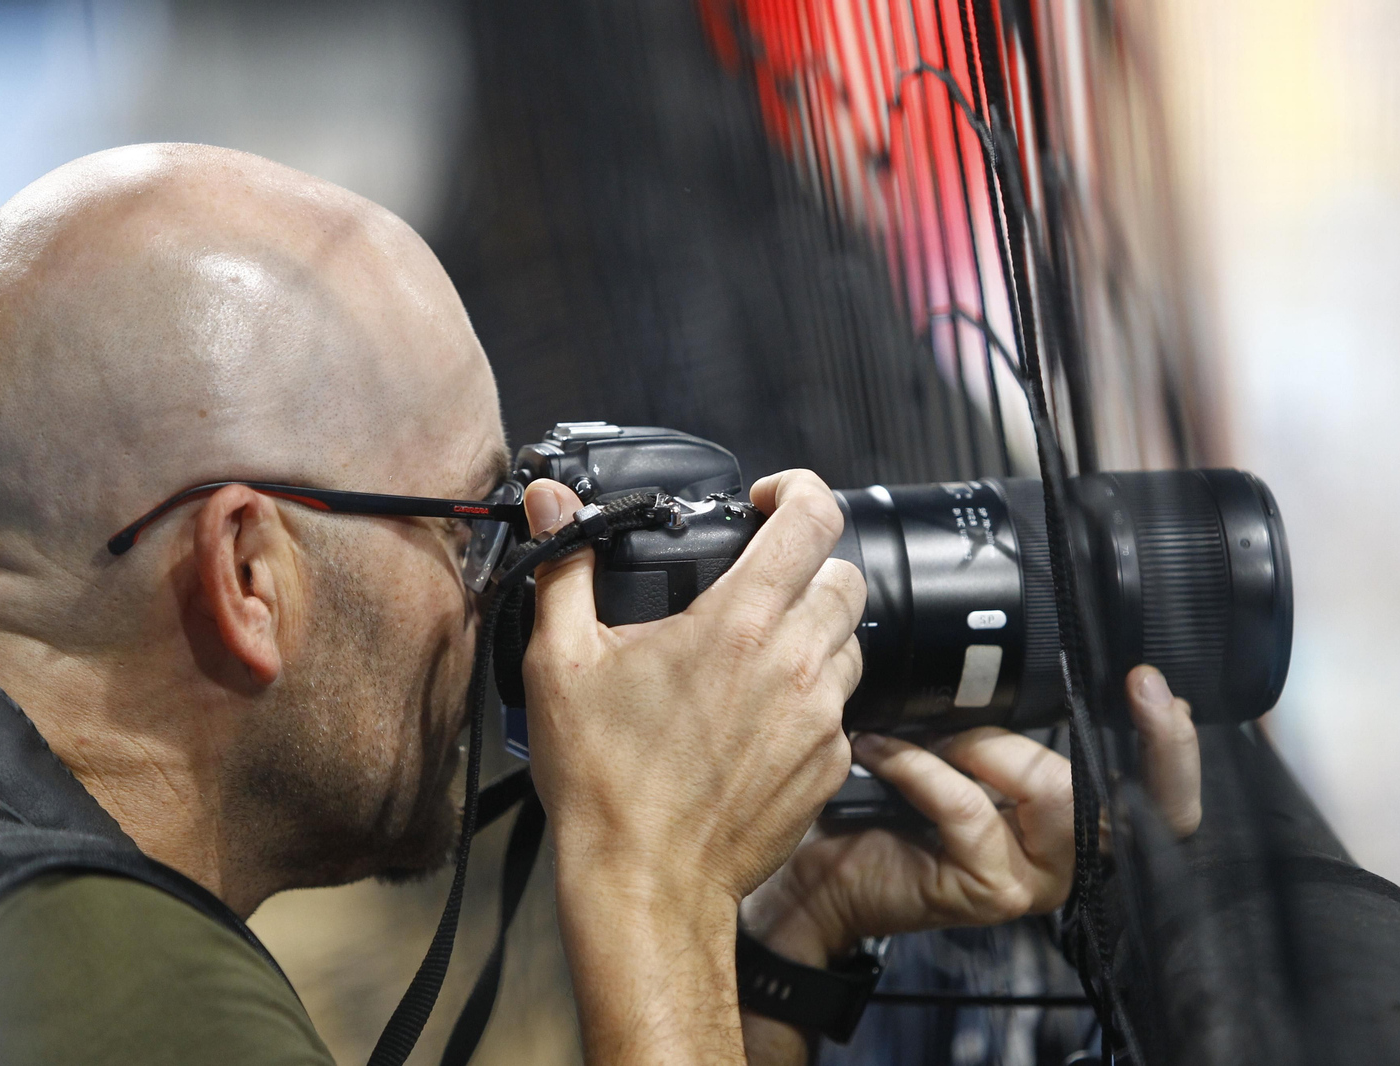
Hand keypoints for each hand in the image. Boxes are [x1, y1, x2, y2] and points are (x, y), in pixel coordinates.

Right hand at [520, 470, 864, 1065]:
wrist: (645, 885)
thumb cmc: (604, 782)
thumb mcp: (561, 662)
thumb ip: (565, 565)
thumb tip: (550, 500)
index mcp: (740, 622)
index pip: (815, 517)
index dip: (797, 490)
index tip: (766, 501)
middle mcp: (796, 663)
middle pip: (845, 576)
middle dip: (807, 565)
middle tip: (758, 584)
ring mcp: (822, 718)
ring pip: (849, 642)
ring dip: (812, 633)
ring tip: (753, 656)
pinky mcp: (830, 766)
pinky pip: (840, 709)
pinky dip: (810, 699)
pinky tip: (755, 719)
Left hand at [740, 665, 1200, 1064]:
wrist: (825, 882)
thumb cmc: (887, 816)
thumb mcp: (960, 763)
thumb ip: (999, 734)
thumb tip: (1005, 665)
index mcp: (1073, 826)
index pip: (1163, 802)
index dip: (1172, 751)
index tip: (1149, 685)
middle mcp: (1069, 859)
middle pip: (1101, 788)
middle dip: (1046, 731)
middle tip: (1000, 688)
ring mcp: (1036, 883)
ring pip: (1045, 791)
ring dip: (975, 745)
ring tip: (916, 732)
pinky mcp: (991, 892)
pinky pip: (967, 807)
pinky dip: (917, 765)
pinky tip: (877, 750)